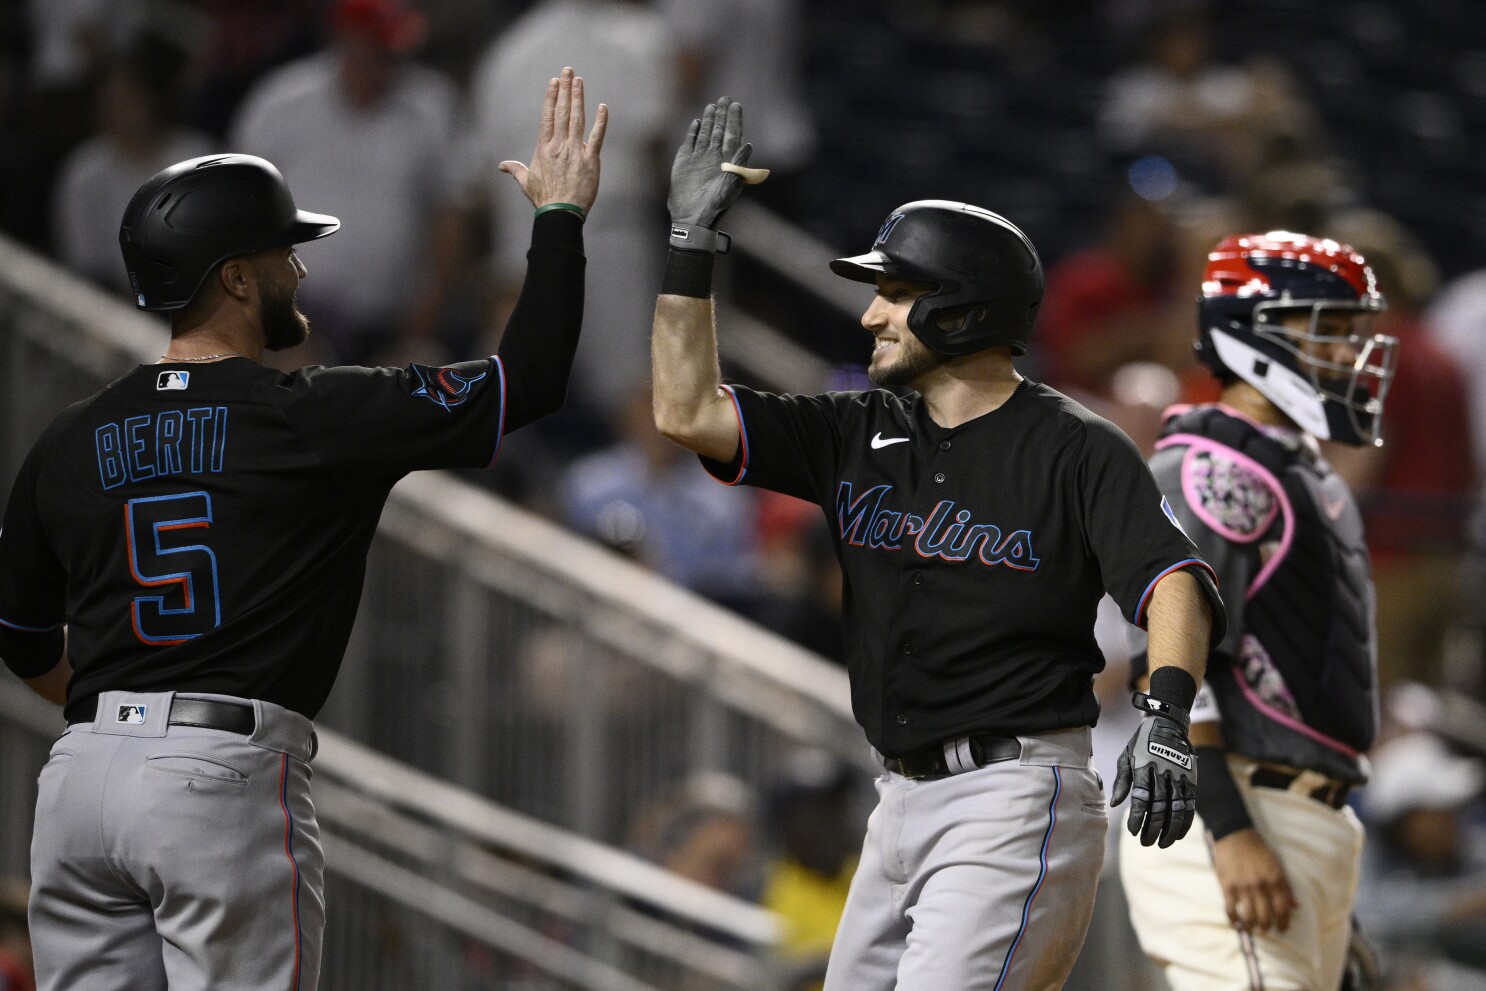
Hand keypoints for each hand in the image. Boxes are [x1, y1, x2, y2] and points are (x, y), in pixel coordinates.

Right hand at [500, 67, 606, 214]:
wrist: (561, 213)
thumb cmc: (544, 199)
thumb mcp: (526, 182)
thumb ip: (515, 169)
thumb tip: (501, 166)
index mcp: (544, 148)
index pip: (547, 116)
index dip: (551, 97)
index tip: (554, 81)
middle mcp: (559, 146)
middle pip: (562, 112)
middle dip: (565, 89)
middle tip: (568, 70)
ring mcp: (575, 152)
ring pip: (577, 119)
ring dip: (578, 98)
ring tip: (580, 81)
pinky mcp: (590, 160)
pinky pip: (597, 137)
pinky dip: (601, 122)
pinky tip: (602, 107)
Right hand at [669, 97, 752, 229]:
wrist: (692, 218)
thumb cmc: (715, 206)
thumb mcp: (730, 186)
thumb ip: (739, 166)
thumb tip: (748, 144)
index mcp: (728, 162)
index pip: (733, 135)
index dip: (734, 120)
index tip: (736, 105)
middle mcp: (715, 158)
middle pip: (720, 131)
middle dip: (723, 115)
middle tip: (725, 98)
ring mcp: (699, 159)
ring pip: (706, 134)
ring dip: (709, 120)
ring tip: (712, 105)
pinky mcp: (684, 162)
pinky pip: (690, 143)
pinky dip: (693, 132)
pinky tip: (697, 122)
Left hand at [1111, 695, 1197, 847]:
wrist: (1167, 724)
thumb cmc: (1141, 743)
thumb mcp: (1126, 756)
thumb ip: (1122, 781)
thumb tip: (1115, 803)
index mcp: (1144, 769)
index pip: (1140, 799)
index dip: (1137, 817)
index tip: (1133, 831)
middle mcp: (1162, 774)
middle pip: (1159, 808)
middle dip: (1152, 828)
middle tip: (1146, 842)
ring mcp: (1178, 777)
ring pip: (1176, 809)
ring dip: (1170, 830)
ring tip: (1162, 843)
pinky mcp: (1190, 779)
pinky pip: (1190, 805)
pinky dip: (1185, 821)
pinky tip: (1178, 834)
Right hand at [1212, 827, 1295, 932]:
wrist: (1235, 836)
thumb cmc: (1258, 850)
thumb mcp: (1276, 865)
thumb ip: (1286, 887)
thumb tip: (1295, 906)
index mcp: (1274, 880)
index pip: (1283, 909)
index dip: (1284, 922)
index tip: (1282, 928)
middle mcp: (1260, 886)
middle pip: (1265, 916)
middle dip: (1267, 927)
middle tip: (1266, 929)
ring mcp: (1243, 888)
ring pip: (1249, 916)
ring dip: (1252, 926)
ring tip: (1252, 928)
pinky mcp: (1227, 887)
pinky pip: (1230, 909)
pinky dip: (1233, 920)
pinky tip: (1236, 923)